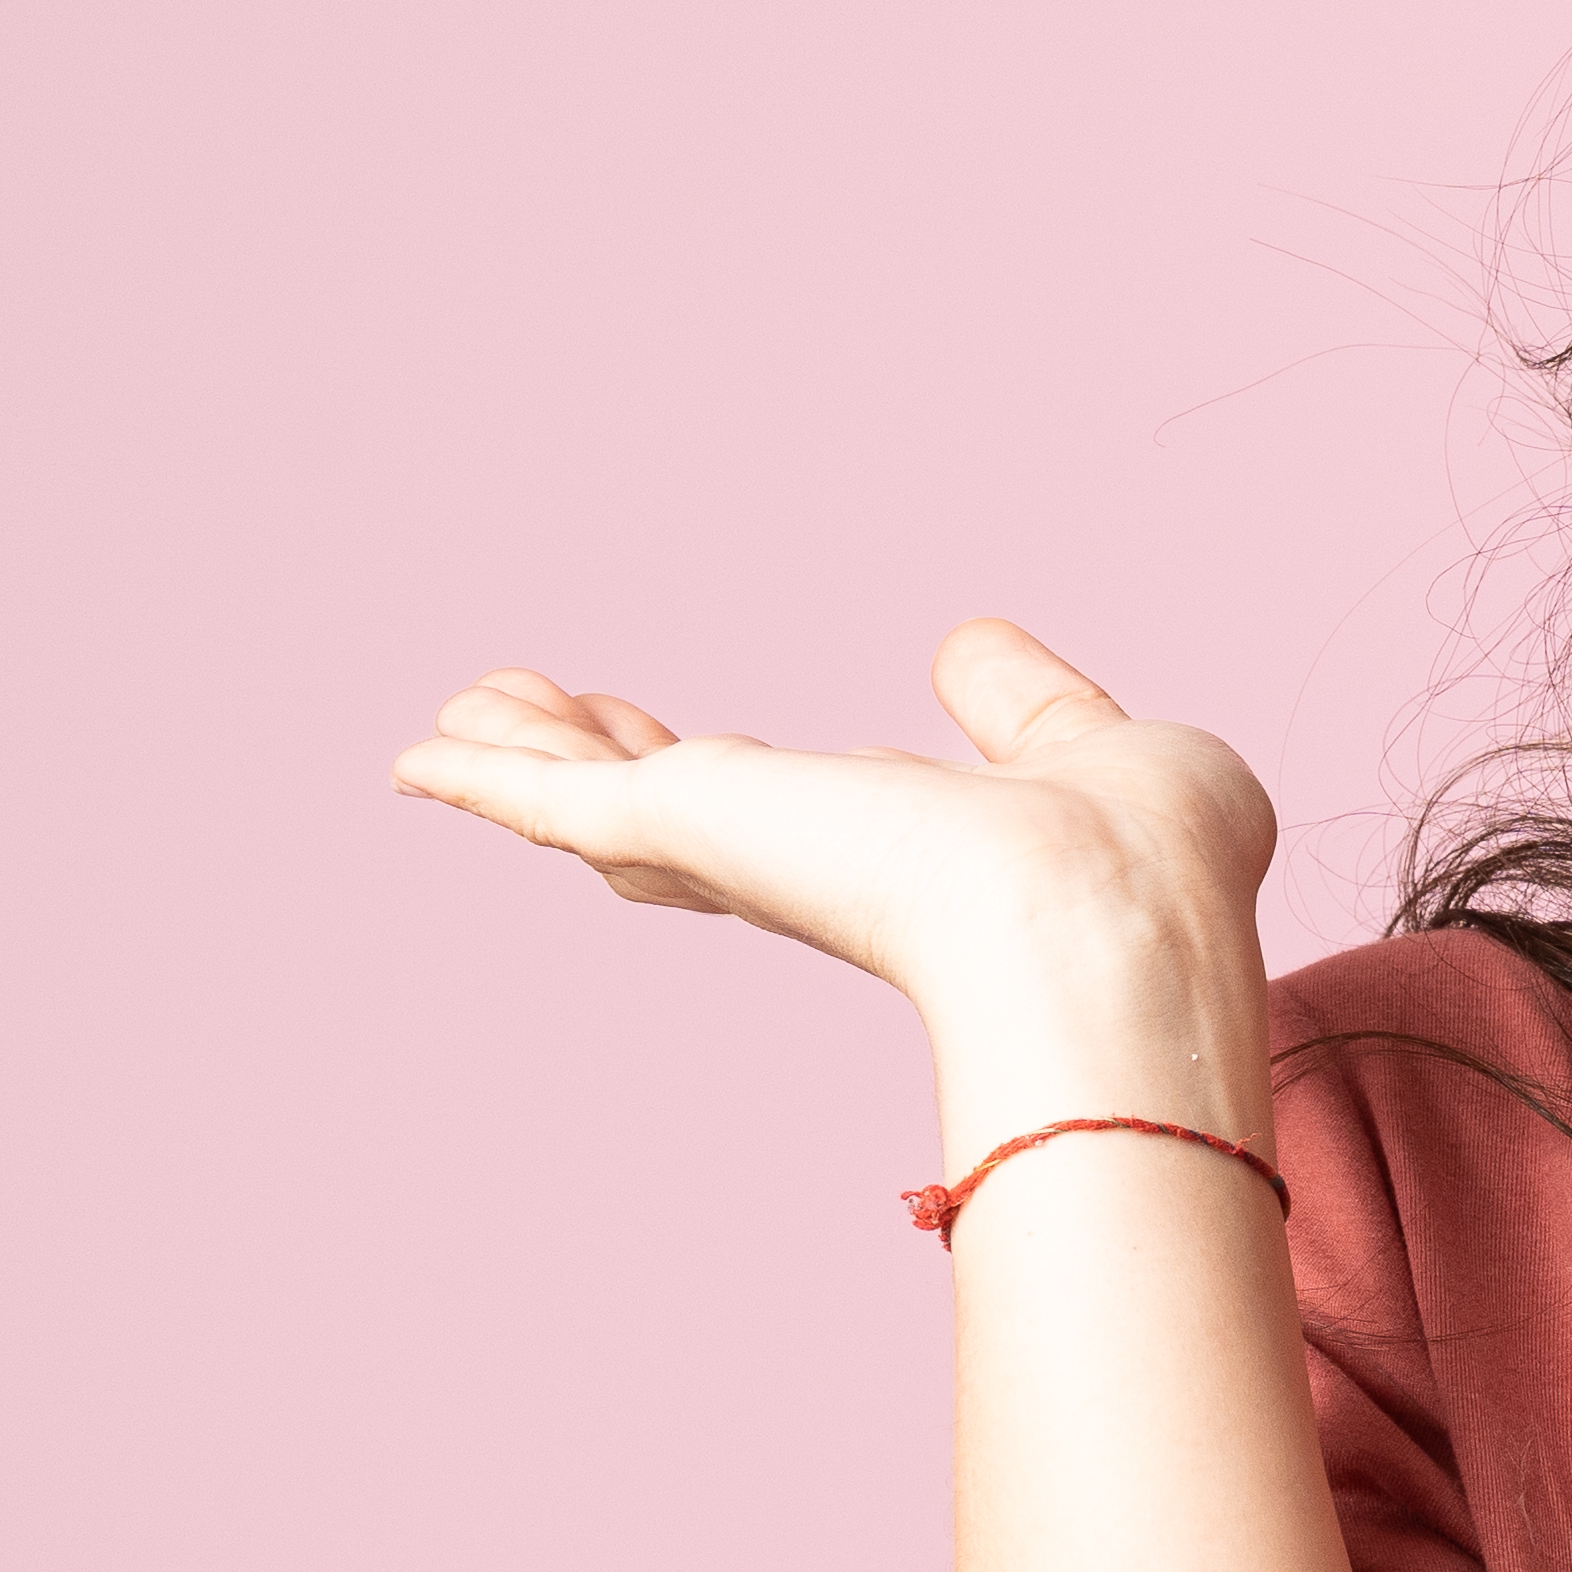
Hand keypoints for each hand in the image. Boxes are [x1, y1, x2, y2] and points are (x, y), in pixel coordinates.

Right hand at [387, 621, 1280, 1047]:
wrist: (1109, 926)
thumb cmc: (1151, 872)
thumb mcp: (1090, 746)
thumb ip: (1024, 704)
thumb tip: (967, 645)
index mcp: (911, 864)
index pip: (804, 823)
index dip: (749, 785)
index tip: (696, 752)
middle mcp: (816, 872)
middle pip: (679, 819)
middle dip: (609, 764)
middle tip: (535, 715)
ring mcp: (743, 855)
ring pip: (601, 803)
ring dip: (529, 755)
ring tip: (459, 711)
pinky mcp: (684, 827)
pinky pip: (551, 799)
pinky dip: (482, 778)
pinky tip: (421, 754)